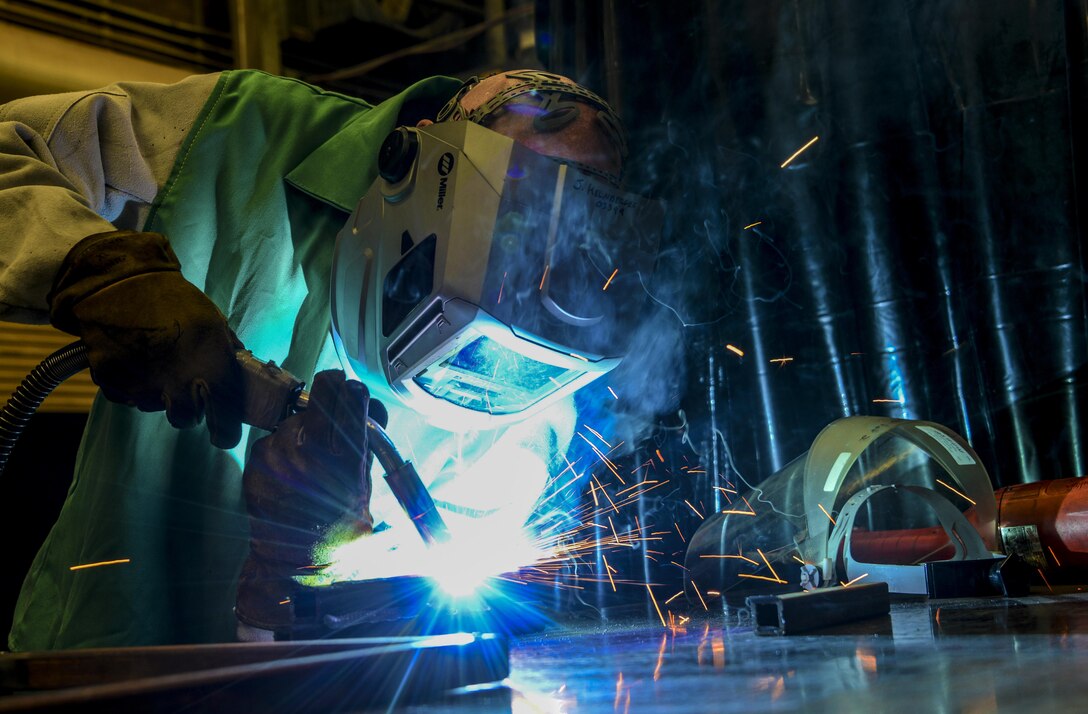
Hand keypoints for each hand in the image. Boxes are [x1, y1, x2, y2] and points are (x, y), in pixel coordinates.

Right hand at [48, 230, 244, 447]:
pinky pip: (125, 396)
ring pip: (153, 406)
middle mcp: (176, 382)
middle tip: (186, 391)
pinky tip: (133, 360)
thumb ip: (228, 353)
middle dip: (188, 411)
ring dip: (158, 393)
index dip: (226, 433)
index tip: (225, 434)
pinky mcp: (111, 381)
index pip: (225, 419)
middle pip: (185, 420)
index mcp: (210, 367)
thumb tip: (243, 375)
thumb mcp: (214, 323)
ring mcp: (141, 384)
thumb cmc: (176, 301)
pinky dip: (130, 384)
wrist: (121, 283)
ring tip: (156, 362)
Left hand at [236, 370, 386, 630]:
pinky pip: (272, 440)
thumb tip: (366, 405)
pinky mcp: (255, 463)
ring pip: (294, 418)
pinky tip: (290, 476)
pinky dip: (281, 451)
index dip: (350, 391)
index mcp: (345, 454)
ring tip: (309, 463)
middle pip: (320, 394)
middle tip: (331, 414)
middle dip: (328, 400)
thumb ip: (364, 440)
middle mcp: (309, 448)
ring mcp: (278, 453)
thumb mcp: (365, 482)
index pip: (348, 393)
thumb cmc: (340, 529)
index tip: (351, 394)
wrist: (300, 565)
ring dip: (302, 429)